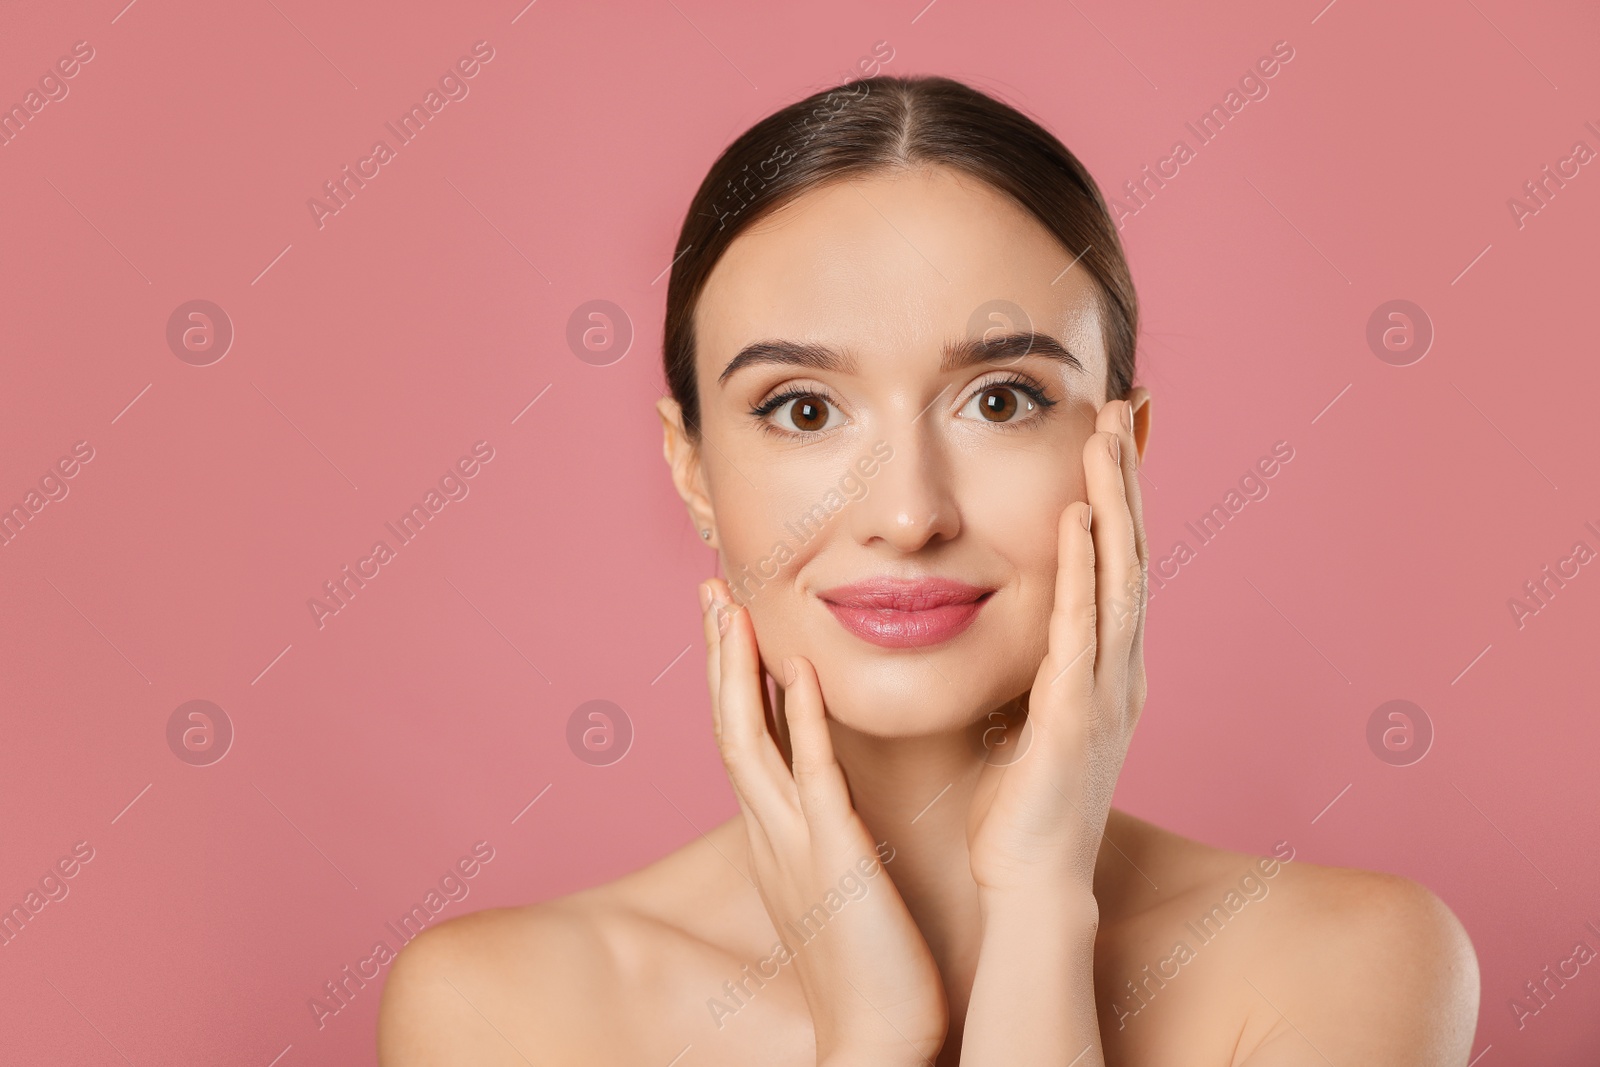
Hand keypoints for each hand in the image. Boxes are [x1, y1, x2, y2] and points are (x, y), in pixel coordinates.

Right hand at [701, 578, 948, 1064]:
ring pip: (750, 740)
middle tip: (710, 590)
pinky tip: (799, 672)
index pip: (746, 739)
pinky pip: (812, 777)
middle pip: (730, 725)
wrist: (876, 1039)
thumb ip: (831, 837)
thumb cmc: (870, 968)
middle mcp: (772, 831)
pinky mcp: (833, 857)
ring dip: (738, 671)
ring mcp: (795, 842)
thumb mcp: (838, 885)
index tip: (730, 621)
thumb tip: (837, 804)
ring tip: (730, 608)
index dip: (733, 677)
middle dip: (718, 656)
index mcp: (777, 835)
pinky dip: (802, 721)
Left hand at [965, 396, 1147, 896]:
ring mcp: (1105, 692)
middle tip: (1124, 406)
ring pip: (1120, 577)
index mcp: (1106, 669)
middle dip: (1126, 479)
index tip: (1114, 435)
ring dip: (1115, 504)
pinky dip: (1086, 572)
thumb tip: (1008, 629)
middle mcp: (1120, 671)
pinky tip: (1080, 520)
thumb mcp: (1023, 718)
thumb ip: (1026, 668)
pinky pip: (1082, 630)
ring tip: (1108, 436)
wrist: (1028, 884)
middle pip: (1131, 554)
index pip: (1118, 564)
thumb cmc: (1019, 808)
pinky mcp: (1075, 716)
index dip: (1119, 498)